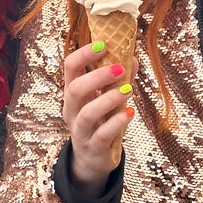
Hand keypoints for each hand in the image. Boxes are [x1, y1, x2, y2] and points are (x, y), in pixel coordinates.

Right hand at [62, 41, 135, 198]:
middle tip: (119, 68)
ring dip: (109, 99)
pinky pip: (103, 135)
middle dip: (97, 76)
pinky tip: (130, 114)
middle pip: (75, 89)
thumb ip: (119, 79)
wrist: (92, 158)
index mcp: (73, 93)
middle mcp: (73, 110)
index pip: (70, 68)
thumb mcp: (106, 98)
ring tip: (128, 90)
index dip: (84, 54)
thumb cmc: (100, 121)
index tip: (103, 44)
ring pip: (88, 113)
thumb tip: (133, 57)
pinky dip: (117, 123)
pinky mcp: (93, 148)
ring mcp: (81, 130)